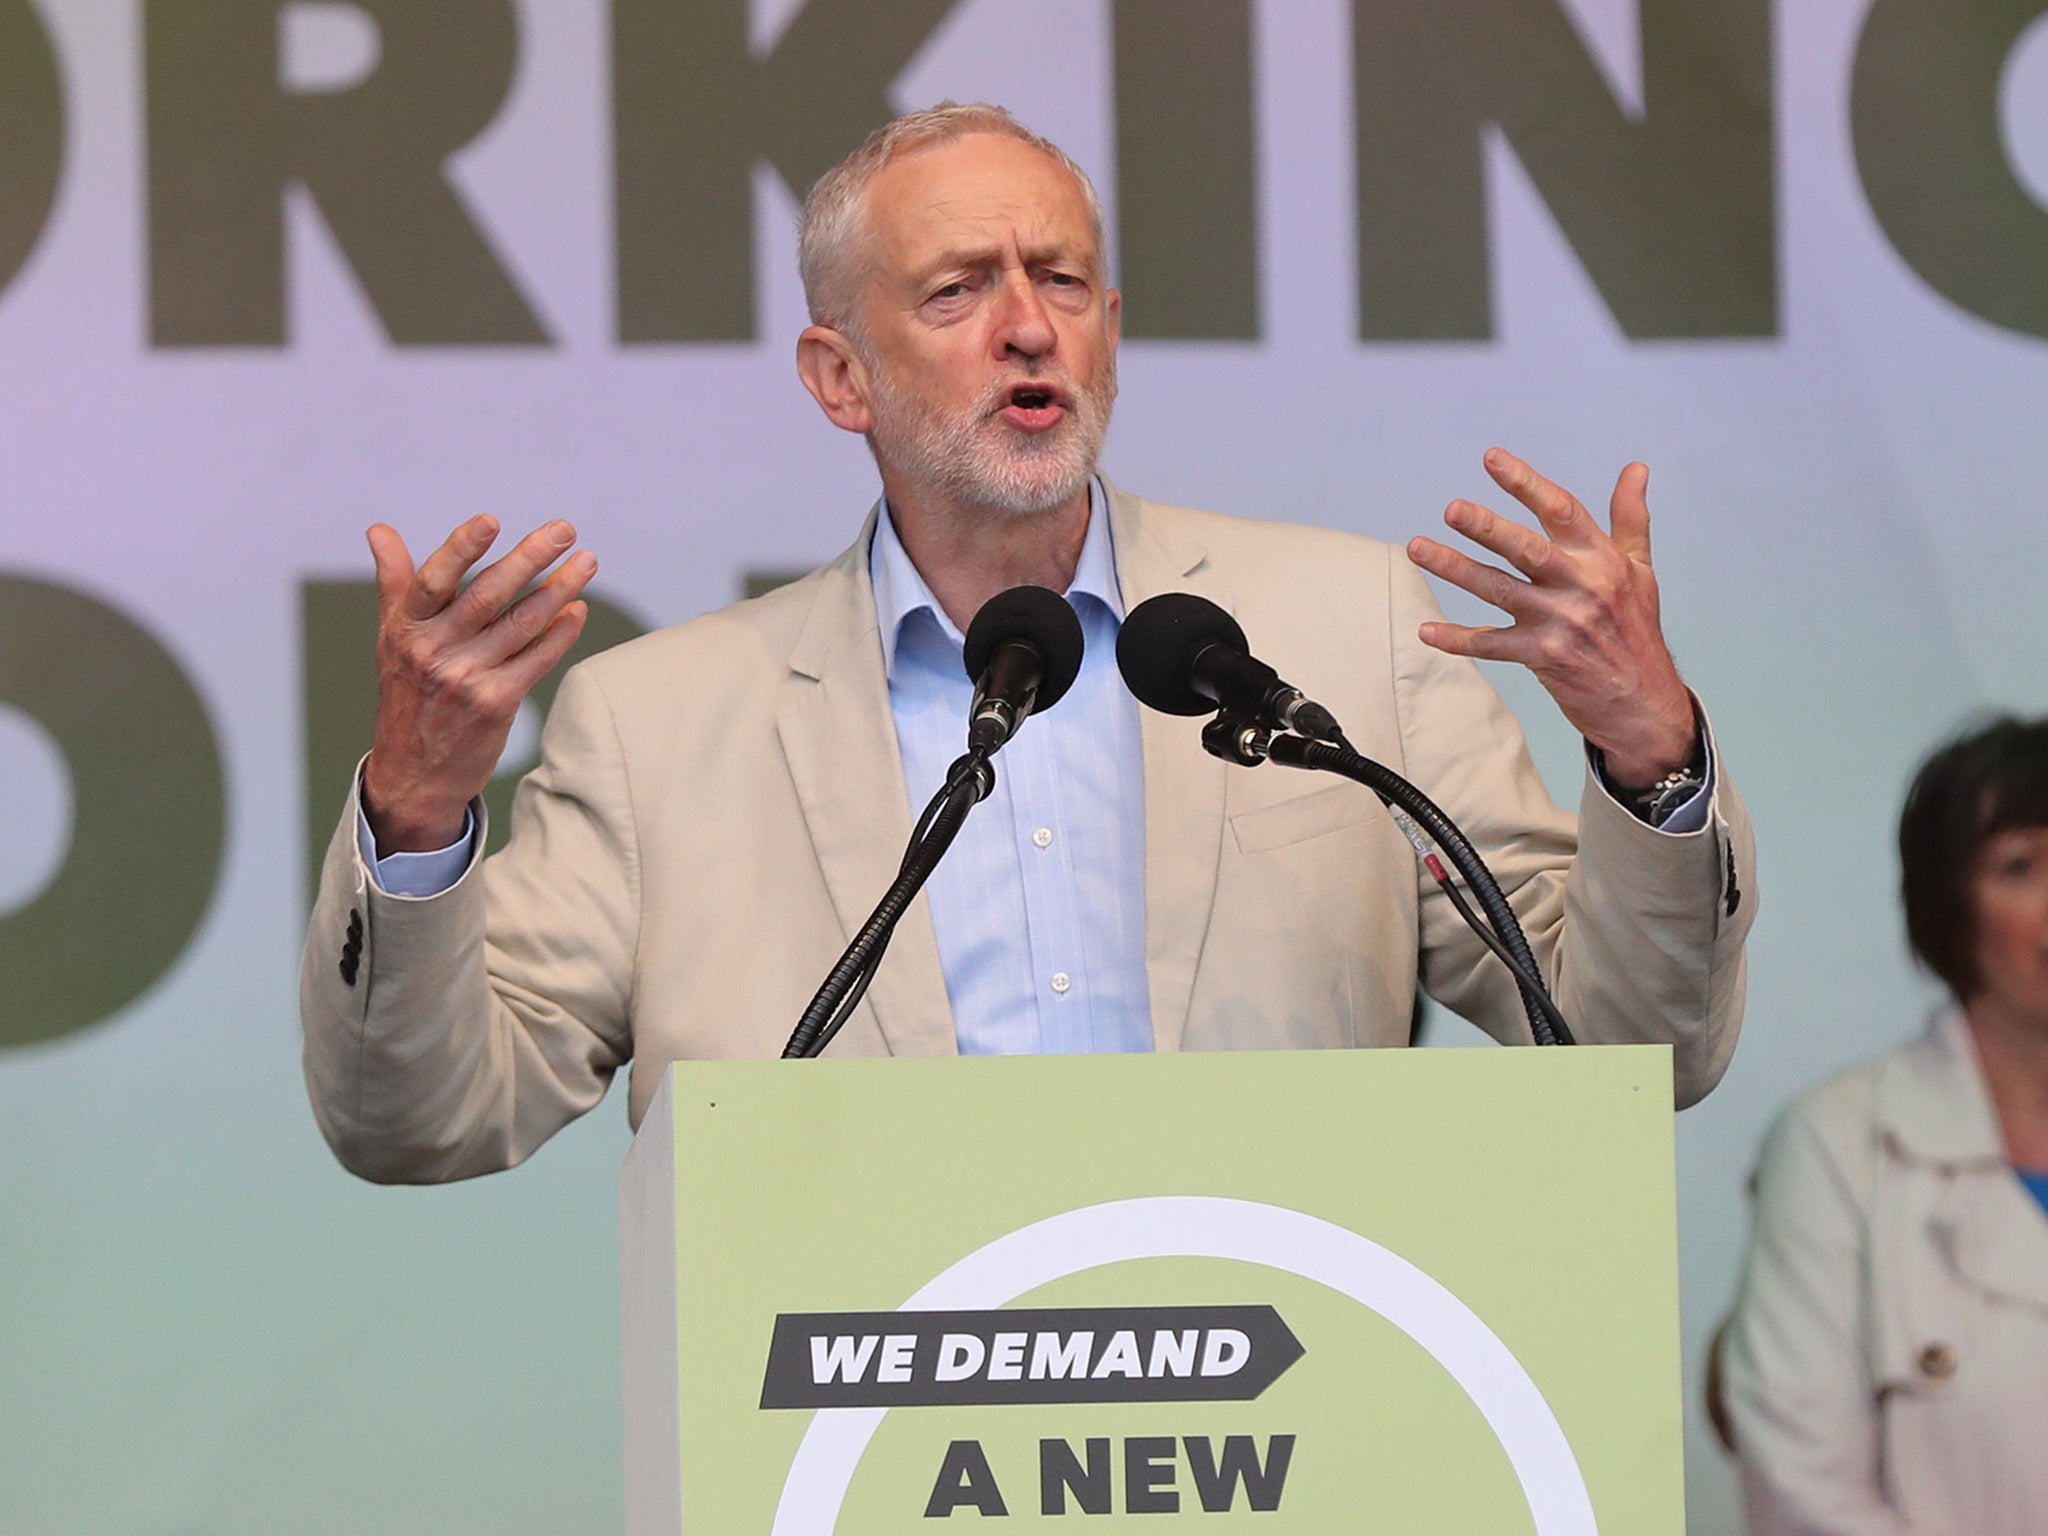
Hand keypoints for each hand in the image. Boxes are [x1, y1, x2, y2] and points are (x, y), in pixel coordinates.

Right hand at [362, 515, 595, 853]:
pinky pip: (537, 660)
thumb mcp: (391, 639)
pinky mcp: (497, 704)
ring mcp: (466, 679)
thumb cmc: (407, 694)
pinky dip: (561, 633)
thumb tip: (378, 530)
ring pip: (521, 624)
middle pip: (488, 596)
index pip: (433, 580)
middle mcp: (434, 652)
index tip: (491, 520)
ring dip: (560, 589)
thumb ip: (394, 583)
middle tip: (565, 530)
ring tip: (587, 561)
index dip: (461, 548)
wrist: (415, 774)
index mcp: (406, 629)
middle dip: (530, 558)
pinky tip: (578, 609)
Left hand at [1406, 449, 1695, 785]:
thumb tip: (1636, 468)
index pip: (1561, 510)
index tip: (1491, 459)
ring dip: (1456, 569)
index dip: (1525, 483)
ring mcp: (1562, 622)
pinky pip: (1493, 645)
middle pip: (1527, 548)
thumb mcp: (1640, 570)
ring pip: (1500, 590)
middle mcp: (1583, 585)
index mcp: (1602, 559)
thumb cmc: (1636, 630)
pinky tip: (1426, 631)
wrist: (1645, 703)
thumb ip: (1630, 518)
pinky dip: (1459, 639)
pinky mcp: (1545, 656)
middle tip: (1451, 509)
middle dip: (1487, 527)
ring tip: (1417, 548)